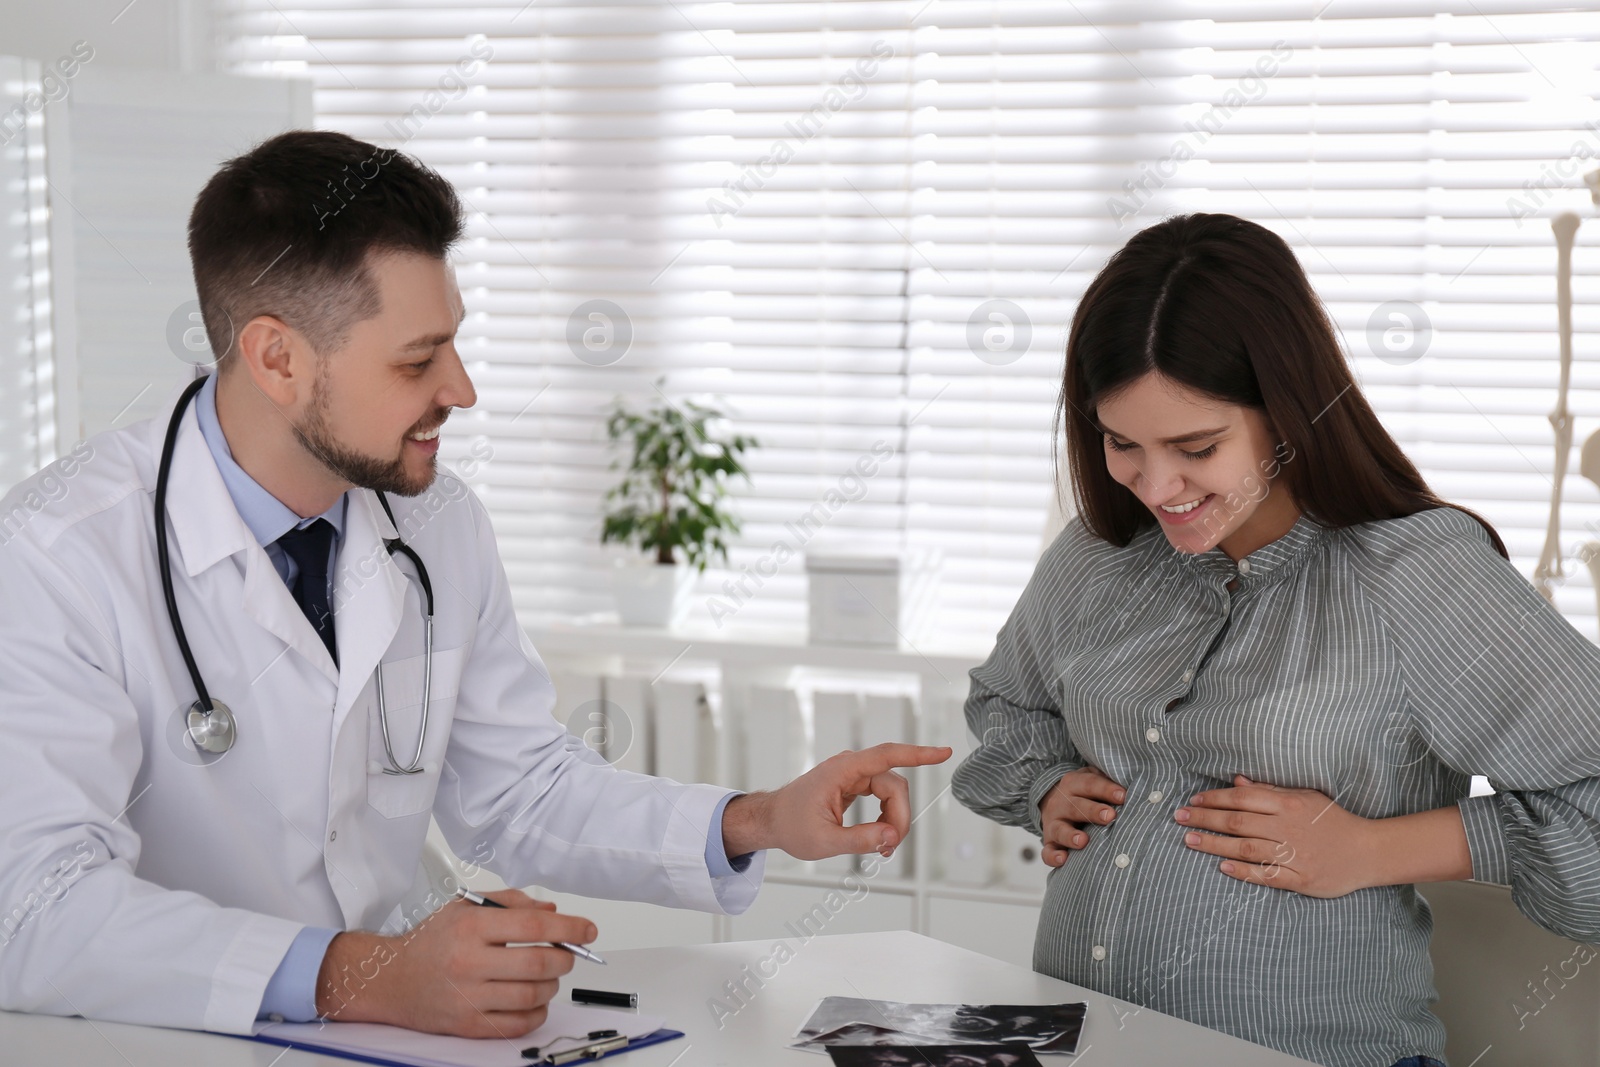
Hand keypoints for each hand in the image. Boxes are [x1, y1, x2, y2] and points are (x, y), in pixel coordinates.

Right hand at [314, 889, 597, 1037]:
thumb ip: (511, 902)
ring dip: (553, 985)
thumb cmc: (430, 941)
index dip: (569, 928)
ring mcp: (469, 997)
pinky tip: (534, 999)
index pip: (533, 926)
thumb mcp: (465, 906)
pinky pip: (518, 1024)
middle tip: (567, 954)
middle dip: (565, 958)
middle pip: (539, 963)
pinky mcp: (468, 1025)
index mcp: (471, 926)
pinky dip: (537, 1012)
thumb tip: (553, 912)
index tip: (588, 930)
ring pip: (533, 995)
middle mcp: (469, 962)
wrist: (390, 979)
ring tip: (548, 975)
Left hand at [722, 742, 952, 860]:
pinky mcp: (854, 785)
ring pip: (891, 792)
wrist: (772, 820)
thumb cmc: (790, 825)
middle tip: (889, 848)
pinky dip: (886, 817)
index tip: (943, 752)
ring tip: (884, 847)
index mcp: (842, 771)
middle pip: (894, 785)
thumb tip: (892, 837)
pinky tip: (881, 837)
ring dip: (894, 819)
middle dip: (899, 817)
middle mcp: (850, 767)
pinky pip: (882, 796)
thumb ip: (860, 840)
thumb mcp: (824, 841)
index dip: (918, 754)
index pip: (887, 756)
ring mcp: (853, 775)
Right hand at [1038, 765, 1125, 867]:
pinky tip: (1063, 859)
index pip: (1089, 784)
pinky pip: (1048, 851)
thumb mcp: (1092, 778)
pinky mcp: (1049, 842)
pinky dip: (1053, 856)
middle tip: (1110, 816)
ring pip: (1060, 829)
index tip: (1123, 796)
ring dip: (1070, 835)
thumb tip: (1136, 784)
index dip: (1106, 789)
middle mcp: (1061, 803)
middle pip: (1076, 806)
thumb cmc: (1083, 792)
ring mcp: (1054, 823)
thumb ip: (1109, 780)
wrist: (1051, 799)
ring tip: (1083, 841)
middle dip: (1093, 811)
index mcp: (1073, 784)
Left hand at [1175, 774, 1375, 897]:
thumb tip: (1237, 782)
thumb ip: (1270, 791)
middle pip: (1238, 822)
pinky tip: (1222, 867)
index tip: (1193, 800)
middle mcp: (1289, 828)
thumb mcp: (1305, 797)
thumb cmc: (1333, 821)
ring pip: (1246, 849)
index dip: (1214, 798)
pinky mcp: (1300, 879)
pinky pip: (1265, 876)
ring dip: (1214, 845)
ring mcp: (1294, 855)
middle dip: (1205, 819)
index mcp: (1289, 804)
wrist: (1368, 852)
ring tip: (1190, 841)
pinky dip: (1243, 872)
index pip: (1243, 798)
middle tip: (1179, 818)